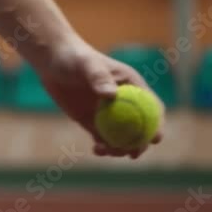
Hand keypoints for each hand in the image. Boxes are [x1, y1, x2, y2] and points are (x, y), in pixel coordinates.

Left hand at [38, 40, 164, 158]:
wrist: (53, 62)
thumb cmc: (74, 57)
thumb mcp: (87, 65)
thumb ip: (99, 78)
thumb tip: (112, 95)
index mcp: (132, 87)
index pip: (152, 107)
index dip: (158, 124)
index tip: (156, 139)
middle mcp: (124, 102)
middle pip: (140, 128)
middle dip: (139, 144)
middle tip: (131, 154)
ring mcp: (109, 114)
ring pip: (122, 137)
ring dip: (119, 148)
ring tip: (104, 150)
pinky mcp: (93, 121)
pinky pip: (103, 139)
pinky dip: (103, 147)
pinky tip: (96, 149)